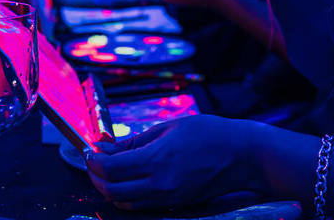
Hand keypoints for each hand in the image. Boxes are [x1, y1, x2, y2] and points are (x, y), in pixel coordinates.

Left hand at [85, 115, 260, 210]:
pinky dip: (126, 196)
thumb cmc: (210, 134)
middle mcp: (160, 185)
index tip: (89, 149)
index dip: (94, 160)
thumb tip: (108, 147)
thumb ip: (136, 141)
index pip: (111, 168)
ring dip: (108, 189)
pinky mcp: (175, 205)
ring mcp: (168, 199)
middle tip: (93, 161)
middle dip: (95, 177)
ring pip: (124, 203)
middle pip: (112, 191)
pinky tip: (127, 180)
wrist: (244, 156)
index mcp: (158, 160)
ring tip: (106, 171)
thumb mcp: (170, 128)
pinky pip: (141, 206)